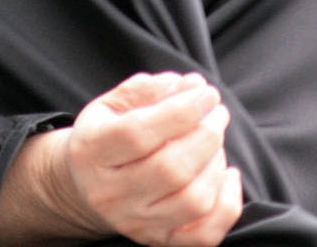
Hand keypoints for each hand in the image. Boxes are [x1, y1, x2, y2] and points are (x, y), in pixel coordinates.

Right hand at [0, 72, 242, 246]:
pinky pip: (205, 234)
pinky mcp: (158, 240)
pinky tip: (226, 174)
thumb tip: (192, 85)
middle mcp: (110, 194)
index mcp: (92, 151)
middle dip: (207, 135)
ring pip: (193, 201)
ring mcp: (135, 223)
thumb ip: (150, 89)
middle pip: (171, 169)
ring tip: (213, 141)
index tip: (206, 93)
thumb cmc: (108, 135)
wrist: (88, 185)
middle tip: (217, 113)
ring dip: (216, 163)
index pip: (138, 133)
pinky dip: (228, 203)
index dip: (181, 111)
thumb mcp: (114, 103)